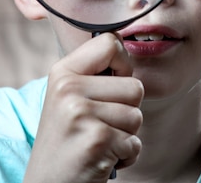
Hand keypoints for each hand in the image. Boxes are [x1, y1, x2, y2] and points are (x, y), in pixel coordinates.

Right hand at [23, 33, 143, 182]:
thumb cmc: (68, 140)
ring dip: (125, 135)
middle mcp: (68, 89)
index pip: (111, 42)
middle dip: (127, 110)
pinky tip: (101, 158)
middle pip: (135, 86)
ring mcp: (80, 114)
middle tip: (99, 125)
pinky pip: (135, 143)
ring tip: (99, 142)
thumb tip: (125, 43)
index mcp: (62, 72)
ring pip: (137, 116)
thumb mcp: (69, 98)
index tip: (110, 84)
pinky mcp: (97, 140)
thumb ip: (94, 72)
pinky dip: (125, 156)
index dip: (123, 64)